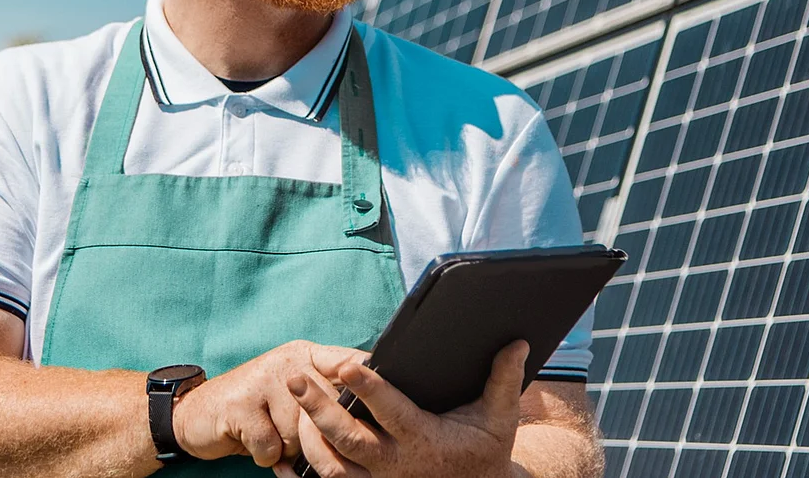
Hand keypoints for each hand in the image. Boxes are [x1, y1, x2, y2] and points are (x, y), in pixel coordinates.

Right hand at [172, 341, 368, 467]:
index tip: (381, 397)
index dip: (368, 379)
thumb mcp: (293, 392)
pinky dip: (265, 455)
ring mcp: (263, 380)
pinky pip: (272, 445)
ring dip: (288, 447)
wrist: (197, 414)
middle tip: (298, 436)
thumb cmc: (257, 409)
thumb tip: (371, 411)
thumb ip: (326, 392)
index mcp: (306, 355)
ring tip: (272, 435)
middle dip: (318, 435)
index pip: (349, 362)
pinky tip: (253, 441)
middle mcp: (288, 362)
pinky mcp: (241, 405)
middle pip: (329, 408)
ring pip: (301, 432)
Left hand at [275, 340, 528, 477]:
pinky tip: (291, 443)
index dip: (368, 388)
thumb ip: (504, 380)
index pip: (392, 411)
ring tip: (293, 400)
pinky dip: (307, 465)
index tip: (346, 365)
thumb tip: (517, 343)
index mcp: (425, 440)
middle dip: (318, 408)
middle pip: (348, 438)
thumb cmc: (487, 449)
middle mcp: (397, 464)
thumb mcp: (501, 417)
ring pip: (332, 465)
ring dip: (308, 435)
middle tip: (295, 377)